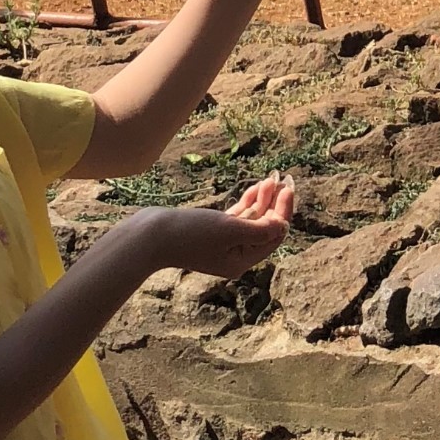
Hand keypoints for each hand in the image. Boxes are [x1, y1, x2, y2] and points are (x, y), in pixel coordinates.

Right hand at [135, 174, 294, 278]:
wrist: (151, 235)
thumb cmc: (190, 233)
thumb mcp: (229, 230)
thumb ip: (259, 229)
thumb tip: (283, 226)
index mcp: (241, 261)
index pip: (273, 235)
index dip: (283, 211)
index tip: (288, 187)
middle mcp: (235, 255)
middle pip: (265, 228)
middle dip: (276, 204)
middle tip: (285, 179)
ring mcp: (223, 244)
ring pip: (251, 220)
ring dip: (263, 200)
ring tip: (271, 179)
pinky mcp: (212, 233)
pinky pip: (237, 218)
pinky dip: (247, 203)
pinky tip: (255, 188)